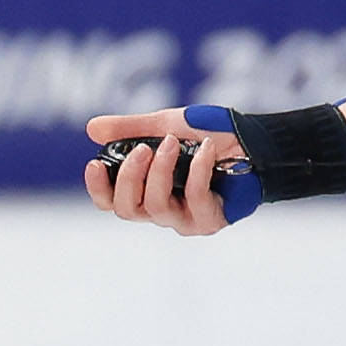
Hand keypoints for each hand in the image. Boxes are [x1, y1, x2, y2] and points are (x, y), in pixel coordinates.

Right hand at [82, 108, 245, 234]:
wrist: (254, 142)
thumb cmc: (209, 135)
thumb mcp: (164, 125)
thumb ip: (130, 129)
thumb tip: (91, 129)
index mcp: (144, 190)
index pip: (110, 201)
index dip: (97, 188)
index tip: (94, 164)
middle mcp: (160, 210)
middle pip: (126, 209)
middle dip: (129, 177)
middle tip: (142, 149)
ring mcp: (184, 219)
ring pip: (155, 206)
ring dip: (161, 171)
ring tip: (171, 143)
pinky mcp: (209, 220)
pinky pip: (194, 198)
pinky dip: (197, 170)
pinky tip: (206, 149)